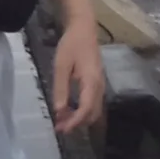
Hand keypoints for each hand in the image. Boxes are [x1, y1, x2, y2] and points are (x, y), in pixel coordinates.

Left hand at [49, 14, 106, 135]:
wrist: (84, 28)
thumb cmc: (71, 45)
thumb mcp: (61, 66)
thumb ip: (60, 90)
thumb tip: (59, 112)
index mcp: (92, 82)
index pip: (85, 110)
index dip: (74, 122)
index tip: (61, 130)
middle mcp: (100, 87)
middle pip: (92, 114)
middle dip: (76, 124)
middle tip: (59, 127)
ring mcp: (100, 86)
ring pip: (93, 110)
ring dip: (79, 118)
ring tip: (62, 120)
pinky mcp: (97, 84)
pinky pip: (93, 104)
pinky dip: (82, 111)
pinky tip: (69, 110)